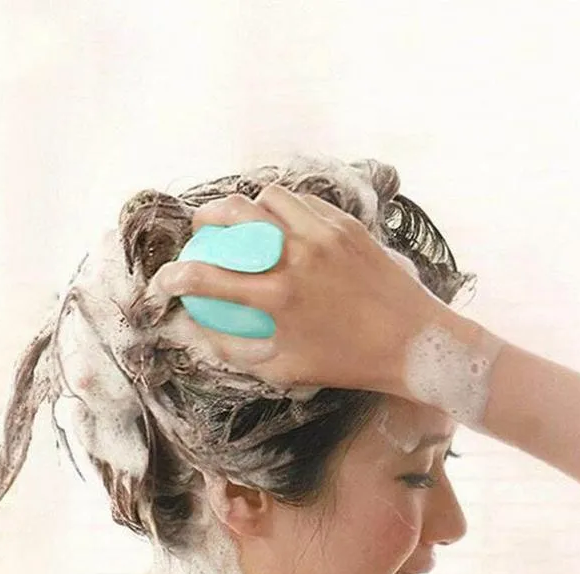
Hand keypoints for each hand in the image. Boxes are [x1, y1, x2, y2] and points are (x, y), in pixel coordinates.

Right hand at [143, 184, 456, 397]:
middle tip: (201, 229)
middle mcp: (297, 256)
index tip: (166, 280)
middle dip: (204, 217)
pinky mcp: (349, 225)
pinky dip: (285, 209)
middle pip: (233, 214)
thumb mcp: (287, 369)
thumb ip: (236, 351)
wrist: (414, 343)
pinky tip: (285, 224)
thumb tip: (199, 332)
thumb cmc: (348, 364)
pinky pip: (304, 202)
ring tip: (247, 223)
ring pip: (269, 197)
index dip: (174, 276)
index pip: (207, 277)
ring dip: (249, 207)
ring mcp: (325, 234)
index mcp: (278, 297)